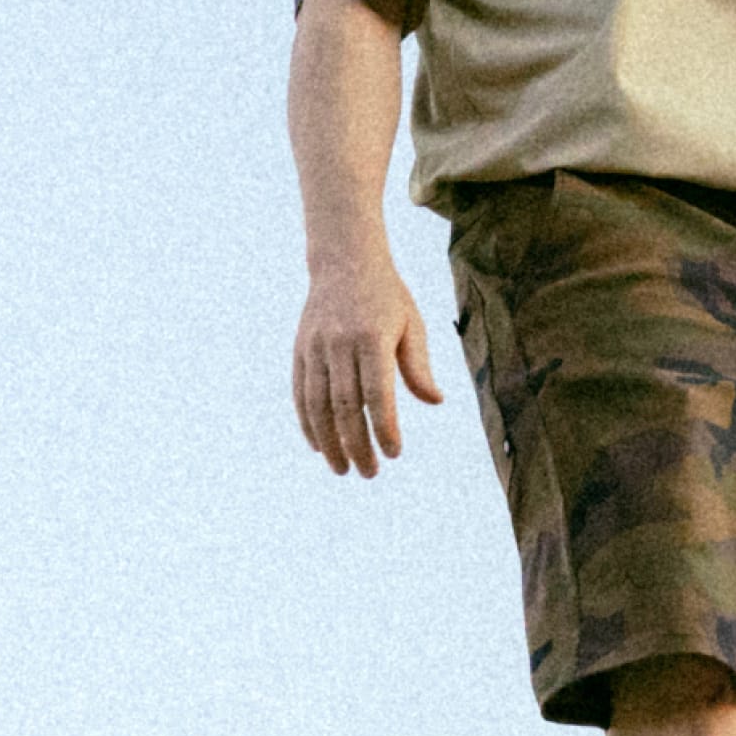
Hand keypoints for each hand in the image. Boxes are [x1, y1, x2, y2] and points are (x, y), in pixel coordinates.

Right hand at [293, 251, 443, 476]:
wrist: (344, 262)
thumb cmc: (387, 298)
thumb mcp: (411, 325)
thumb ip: (418, 366)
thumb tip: (435, 401)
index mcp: (373, 338)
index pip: (378, 394)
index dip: (385, 428)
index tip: (394, 453)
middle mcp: (340, 343)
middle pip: (345, 406)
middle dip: (357, 445)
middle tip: (370, 473)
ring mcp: (315, 347)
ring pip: (317, 405)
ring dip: (330, 442)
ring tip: (344, 469)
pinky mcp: (300, 351)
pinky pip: (300, 394)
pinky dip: (308, 423)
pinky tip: (320, 446)